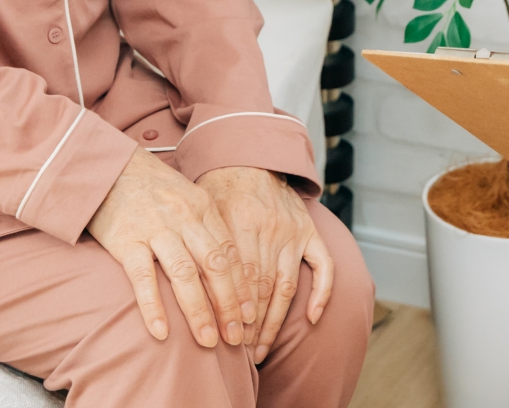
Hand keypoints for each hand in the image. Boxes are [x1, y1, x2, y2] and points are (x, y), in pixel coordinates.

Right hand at [87, 148, 256, 348]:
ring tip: (208, 342)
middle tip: (237, 337)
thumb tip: (227, 268)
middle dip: (228, 306)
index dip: (242, 287)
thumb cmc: (150, 185)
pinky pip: (143, 278)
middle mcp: (184, 217)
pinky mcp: (126, 240)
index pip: (230, 253)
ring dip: (199, 312)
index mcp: (203, 207)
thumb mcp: (186, 196)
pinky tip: (162, 332)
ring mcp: (155, 228)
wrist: (106, 164)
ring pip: (185, 275)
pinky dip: (153, 307)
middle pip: (214, 266)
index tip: (251, 316)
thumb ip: (205, 227)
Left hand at [197, 166, 334, 363]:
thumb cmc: (219, 187)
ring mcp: (292, 232)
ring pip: (285, 285)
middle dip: (250, 327)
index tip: (224, 340)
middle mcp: (269, 230)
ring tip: (261, 348)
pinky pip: (323, 265)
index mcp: (240, 225)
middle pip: (261, 290)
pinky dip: (322, 292)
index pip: (237, 281)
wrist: (249, 155)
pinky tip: (312, 317)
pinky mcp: (309, 230)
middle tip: (241, 354)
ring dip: (275, 321)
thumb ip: (200, 245)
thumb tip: (185, 287)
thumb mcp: (203, 210)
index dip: (232, 314)